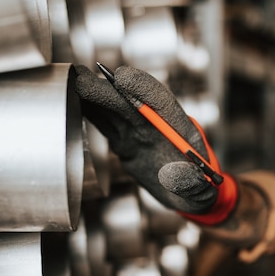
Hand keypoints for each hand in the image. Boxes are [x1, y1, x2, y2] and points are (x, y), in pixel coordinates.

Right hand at [74, 65, 236, 224]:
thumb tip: (176, 175)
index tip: (122, 78)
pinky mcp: (127, 143)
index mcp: (180, 130)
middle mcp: (158, 126)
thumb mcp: (204, 194)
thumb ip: (193, 185)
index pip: (161, 103)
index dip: (142, 89)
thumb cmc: (202, 193)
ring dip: (94, 97)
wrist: (191, 197)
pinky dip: (91, 113)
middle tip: (81, 80)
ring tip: (71, 83)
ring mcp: (140, 133)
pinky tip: (72, 103)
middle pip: (131, 102)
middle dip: (108, 90)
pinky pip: (107, 125)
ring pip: (115, 110)